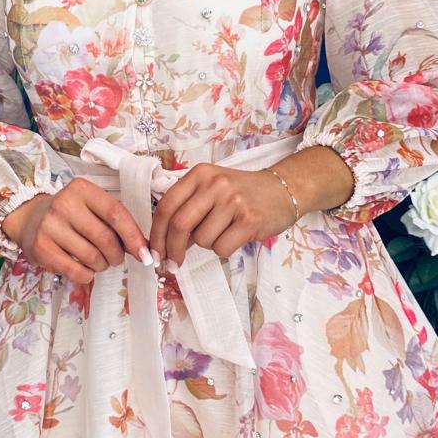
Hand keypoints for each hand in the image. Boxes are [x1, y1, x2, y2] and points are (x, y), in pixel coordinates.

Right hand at [3, 178, 155, 284]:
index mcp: (82, 189)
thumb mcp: (92, 207)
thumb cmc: (71, 215)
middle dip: (117, 255)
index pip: (116, 213)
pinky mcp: (41, 248)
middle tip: (115, 258)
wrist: (30, 219)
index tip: (145, 254)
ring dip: (102, 265)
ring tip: (99, 262)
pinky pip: (76, 271)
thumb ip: (117, 222)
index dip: (134, 237)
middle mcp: (64, 204)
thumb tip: (144, 249)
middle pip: (105, 238)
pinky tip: (84, 269)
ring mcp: (50, 226)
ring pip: (92, 257)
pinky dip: (87, 275)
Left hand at [148, 165, 299, 267]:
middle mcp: (215, 184)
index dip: (156, 234)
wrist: (283, 190)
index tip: (155, 252)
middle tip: (173, 263)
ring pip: (202, 240)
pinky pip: (221, 248)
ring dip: (208, 244)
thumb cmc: (242, 193)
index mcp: (200, 174)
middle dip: (172, 249)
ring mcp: (233, 201)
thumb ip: (188, 209)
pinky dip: (224, 249)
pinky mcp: (249, 220)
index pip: (166, 206)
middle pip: (179, 224)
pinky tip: (235, 236)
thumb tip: (165, 242)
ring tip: (224, 231)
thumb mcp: (212, 189)